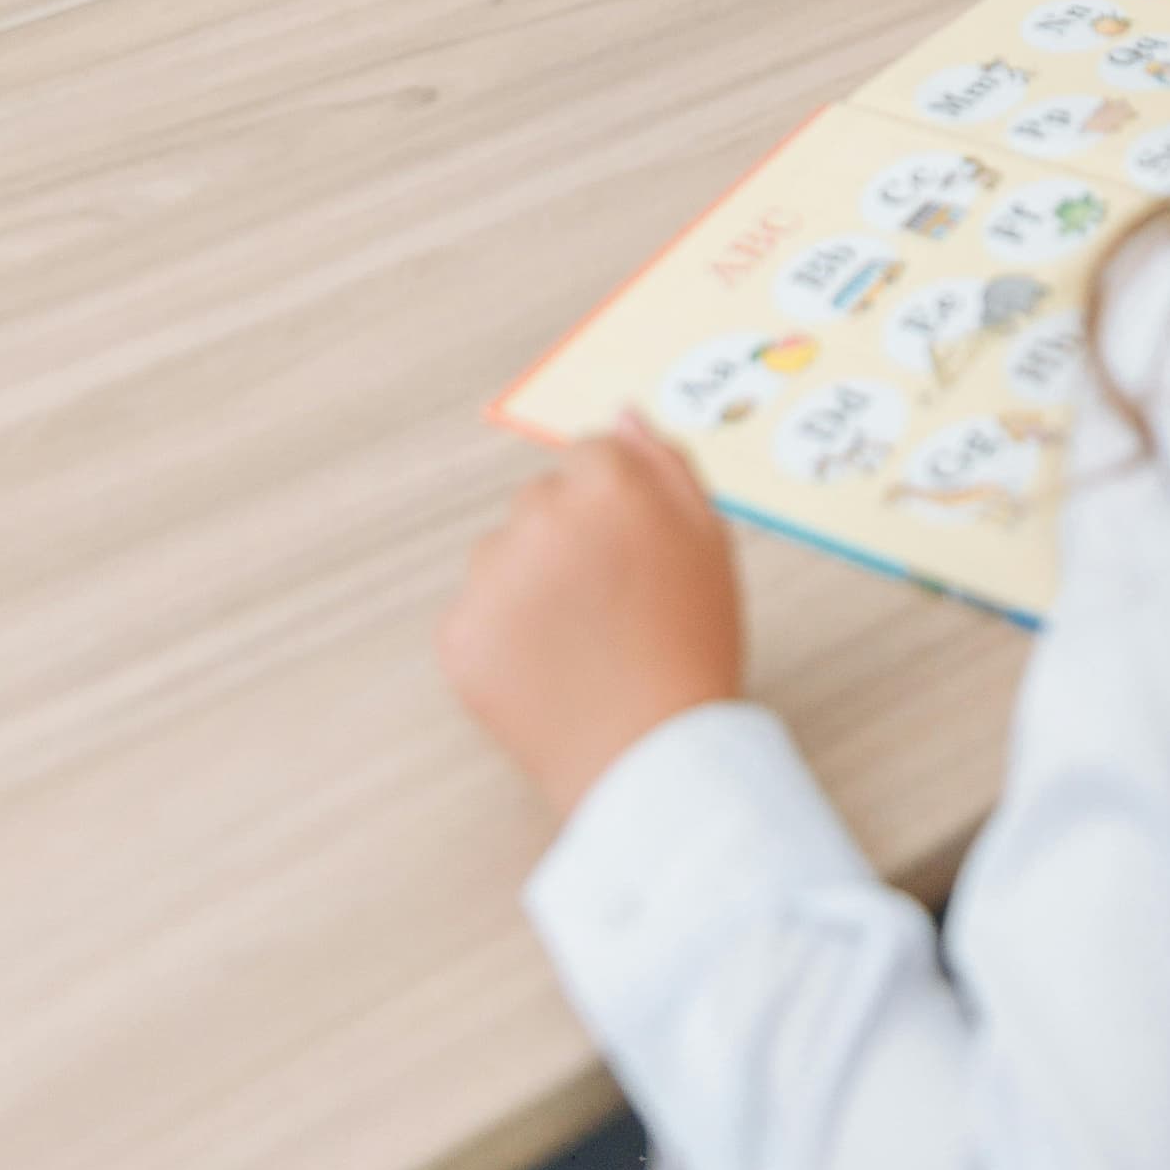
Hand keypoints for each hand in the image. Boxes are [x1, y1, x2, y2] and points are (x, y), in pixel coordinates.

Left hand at [439, 415, 746, 818]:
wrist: (651, 757)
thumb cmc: (692, 645)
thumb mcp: (709, 539)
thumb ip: (665, 462)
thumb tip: (623, 413)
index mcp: (609, 483)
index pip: (590, 456)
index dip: (617, 508)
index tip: (632, 554)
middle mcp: (541, 515)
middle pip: (541, 500)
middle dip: (568, 537)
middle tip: (610, 604)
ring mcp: (492, 577)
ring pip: (502, 555)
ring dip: (529, 583)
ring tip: (580, 642)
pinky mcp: (459, 634)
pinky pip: (476, 613)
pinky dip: (502, 636)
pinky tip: (547, 669)